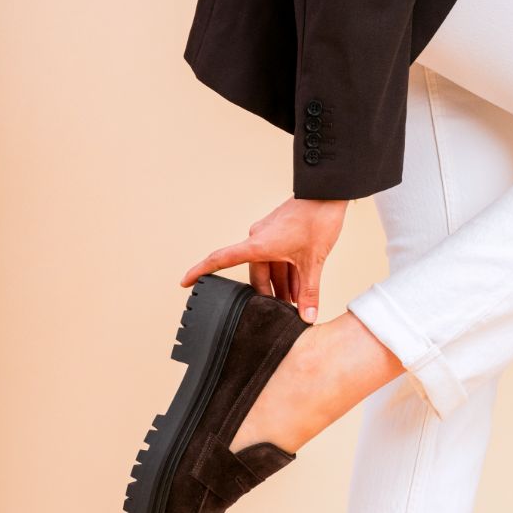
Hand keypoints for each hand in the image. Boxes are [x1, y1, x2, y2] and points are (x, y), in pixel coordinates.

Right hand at [180, 196, 348, 322]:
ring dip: (283, 286)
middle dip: (270, 294)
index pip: (220, 259)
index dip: (200, 271)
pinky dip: (289, 274)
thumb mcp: (313, 261)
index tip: (185, 282)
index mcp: (257, 245)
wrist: (327, 194)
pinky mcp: (281, 233)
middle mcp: (258, 239)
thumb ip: (309, 292)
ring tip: (297, 303)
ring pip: (270, 268)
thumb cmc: (317, 220)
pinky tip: (301, 290)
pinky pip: (279, 259)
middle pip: (256, 275)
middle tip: (283, 312)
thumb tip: (307, 317)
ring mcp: (269, 235)